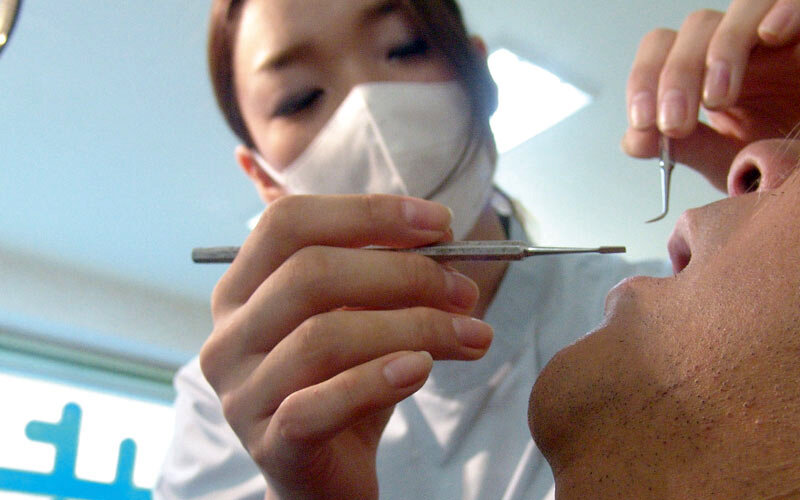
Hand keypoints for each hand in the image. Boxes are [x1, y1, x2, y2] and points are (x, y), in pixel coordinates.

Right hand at [199, 194, 492, 499]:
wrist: (327, 474)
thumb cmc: (344, 382)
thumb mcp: (360, 317)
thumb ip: (384, 276)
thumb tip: (443, 241)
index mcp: (243, 288)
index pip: (288, 222)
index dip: (367, 213)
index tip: (441, 223)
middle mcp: (229, 335)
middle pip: (309, 274)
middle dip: (403, 273)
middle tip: (463, 290)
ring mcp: (241, 393)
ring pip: (323, 338)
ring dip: (413, 327)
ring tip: (470, 336)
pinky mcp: (271, 445)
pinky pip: (320, 405)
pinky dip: (378, 380)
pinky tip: (422, 369)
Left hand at [623, 0, 799, 190]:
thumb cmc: (778, 151)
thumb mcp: (725, 157)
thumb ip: (682, 147)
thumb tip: (634, 140)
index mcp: (710, 70)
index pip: (662, 50)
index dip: (644, 80)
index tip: (643, 122)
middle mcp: (742, 45)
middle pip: (696, 28)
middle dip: (677, 76)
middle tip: (675, 124)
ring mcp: (780, 35)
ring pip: (743, 7)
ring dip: (723, 49)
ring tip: (719, 98)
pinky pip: (796, 0)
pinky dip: (785, 10)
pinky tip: (770, 34)